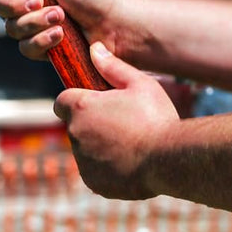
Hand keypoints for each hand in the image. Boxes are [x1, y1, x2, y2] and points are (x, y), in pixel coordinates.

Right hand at [0, 0, 126, 61]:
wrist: (118, 26)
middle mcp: (32, 1)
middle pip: (0, 5)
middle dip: (17, 4)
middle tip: (39, 0)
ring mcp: (37, 25)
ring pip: (12, 29)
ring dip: (35, 22)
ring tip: (60, 18)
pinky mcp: (44, 46)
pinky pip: (27, 48)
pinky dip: (42, 41)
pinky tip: (60, 36)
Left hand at [54, 42, 176, 199]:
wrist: (169, 160)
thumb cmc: (156, 117)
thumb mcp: (139, 84)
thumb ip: (112, 67)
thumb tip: (94, 48)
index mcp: (81, 108)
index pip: (62, 102)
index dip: (76, 101)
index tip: (94, 103)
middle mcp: (76, 135)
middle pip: (75, 126)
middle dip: (92, 123)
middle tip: (122, 122)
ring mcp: (83, 161)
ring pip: (85, 150)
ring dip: (99, 146)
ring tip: (131, 143)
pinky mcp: (93, 182)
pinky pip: (95, 172)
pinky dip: (107, 168)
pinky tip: (130, 162)